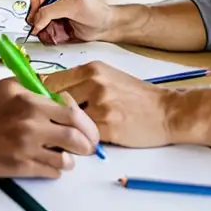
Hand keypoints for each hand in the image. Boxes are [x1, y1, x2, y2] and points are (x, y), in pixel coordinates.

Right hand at [0, 79, 100, 177]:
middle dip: (86, 143)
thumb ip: (35, 92)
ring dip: (70, 159)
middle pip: (77, 136)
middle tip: (86, 146)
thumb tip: (60, 101)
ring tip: (64, 156)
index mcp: (29, 99)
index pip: (73, 111)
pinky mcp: (18, 166)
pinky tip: (47, 164)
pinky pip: (51, 172)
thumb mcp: (6, 88)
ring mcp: (25, 146)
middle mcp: (30, 122)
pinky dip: (55, 170)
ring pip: (67, 159)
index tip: (86, 127)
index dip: (85, 121)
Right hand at [26, 0, 116, 44]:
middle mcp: (54, 5)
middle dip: (37, 23)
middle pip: (35, 13)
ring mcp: (55, 18)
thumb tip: (37, 20)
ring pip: (39, 26)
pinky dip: (49, 39)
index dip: (34, 7)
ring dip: (43, 32)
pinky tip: (57, 38)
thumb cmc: (96, 12)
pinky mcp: (58, 30)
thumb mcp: (73, 6)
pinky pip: (46, 36)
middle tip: (43, 28)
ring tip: (53, 34)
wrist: (106, 27)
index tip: (36, 18)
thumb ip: (52, 10)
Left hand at [43, 62, 169, 147]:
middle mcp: (94, 83)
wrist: (167, 111)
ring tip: (69, 133)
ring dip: (65, 128)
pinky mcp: (107, 125)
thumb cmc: (137, 96)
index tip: (42, 107)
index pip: (51, 81)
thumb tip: (51, 91)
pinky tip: (85, 141)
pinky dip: (80, 140)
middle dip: (52, 114)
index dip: (43, 97)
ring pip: (67, 118)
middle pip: (54, 100)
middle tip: (52, 124)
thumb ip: (81, 82)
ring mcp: (100, 104)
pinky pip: (82, 135)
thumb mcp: (108, 77)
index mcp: (92, 69)